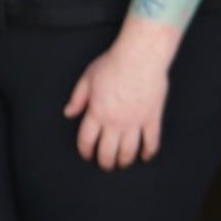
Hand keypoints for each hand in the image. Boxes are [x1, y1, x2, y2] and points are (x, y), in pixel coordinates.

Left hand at [63, 38, 170, 170]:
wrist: (140, 56)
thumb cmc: (113, 63)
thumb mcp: (88, 78)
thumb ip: (78, 98)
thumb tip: (68, 113)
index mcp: (97, 112)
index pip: (86, 140)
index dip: (85, 151)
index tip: (86, 154)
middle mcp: (114, 122)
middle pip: (107, 152)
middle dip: (104, 162)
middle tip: (105, 164)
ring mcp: (135, 122)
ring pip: (128, 151)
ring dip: (123, 161)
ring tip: (121, 163)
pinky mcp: (152, 118)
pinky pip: (151, 142)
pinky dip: (148, 152)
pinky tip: (145, 156)